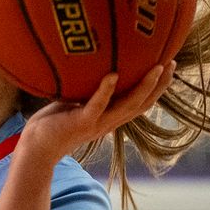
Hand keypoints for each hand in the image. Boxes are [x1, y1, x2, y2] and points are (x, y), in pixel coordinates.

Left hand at [14, 62, 174, 167]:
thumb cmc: (56, 122)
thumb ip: (89, 89)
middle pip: (143, 104)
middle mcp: (109, 121)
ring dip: (143, 87)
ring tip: (155, 68)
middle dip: (159, 85)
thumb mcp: (78, 102)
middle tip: (171, 63)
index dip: (158, 87)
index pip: (142, 102)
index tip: (169, 66)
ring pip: (127, 105)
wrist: (37, 145)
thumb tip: (94, 65)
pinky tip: (112, 75)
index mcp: (111, 117)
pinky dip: (105, 91)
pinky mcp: (81, 122)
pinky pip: (97, 105)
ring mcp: (97, 123)